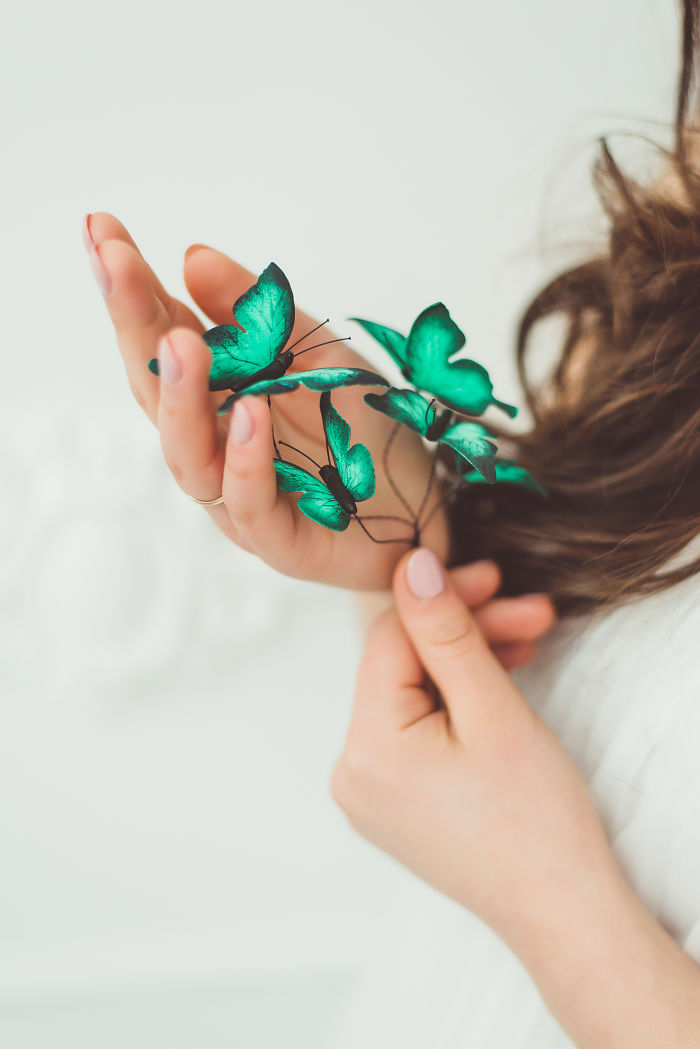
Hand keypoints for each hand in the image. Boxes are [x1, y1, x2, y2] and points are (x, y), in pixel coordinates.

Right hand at [84, 213, 447, 588]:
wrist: (429, 502)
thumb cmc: (362, 430)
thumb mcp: (319, 352)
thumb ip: (262, 315)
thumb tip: (191, 257)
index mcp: (217, 396)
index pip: (160, 339)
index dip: (130, 289)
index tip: (101, 227)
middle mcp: (215, 446)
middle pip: (158, 392)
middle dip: (134, 325)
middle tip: (116, 265)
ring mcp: (242, 497)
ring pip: (190, 456)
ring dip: (181, 398)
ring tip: (178, 341)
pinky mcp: (283, 541)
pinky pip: (253, 507)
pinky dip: (245, 462)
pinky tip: (248, 413)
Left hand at [331, 547, 615, 951]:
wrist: (562, 912)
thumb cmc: (536, 825)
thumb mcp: (494, 711)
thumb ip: (447, 633)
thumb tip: (411, 567)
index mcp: (366, 750)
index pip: (392, 639)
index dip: (443, 599)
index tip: (493, 576)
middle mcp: (352, 772)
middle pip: (404, 666)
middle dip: (467, 634)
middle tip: (530, 613)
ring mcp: (369, 792)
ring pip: (413, 694)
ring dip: (468, 664)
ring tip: (526, 647)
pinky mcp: (393, 801)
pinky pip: (415, 728)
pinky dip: (454, 703)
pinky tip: (496, 684)